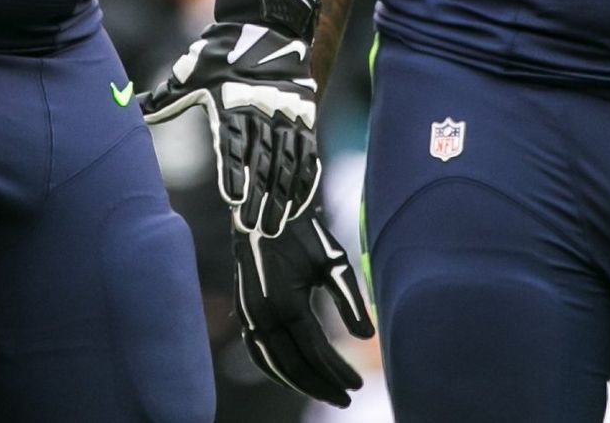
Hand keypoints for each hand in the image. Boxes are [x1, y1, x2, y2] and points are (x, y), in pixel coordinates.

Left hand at [139, 7, 320, 237]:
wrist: (266, 26)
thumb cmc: (220, 53)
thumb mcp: (190, 74)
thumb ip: (165, 98)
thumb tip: (130, 105)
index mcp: (232, 104)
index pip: (233, 146)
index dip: (234, 174)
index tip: (232, 200)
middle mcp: (262, 113)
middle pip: (262, 162)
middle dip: (258, 198)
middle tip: (253, 228)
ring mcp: (287, 117)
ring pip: (286, 165)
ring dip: (281, 198)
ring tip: (274, 226)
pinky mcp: (305, 118)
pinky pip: (307, 155)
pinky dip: (304, 181)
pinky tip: (299, 204)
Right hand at [232, 210, 373, 406]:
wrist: (262, 211)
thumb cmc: (302, 234)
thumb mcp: (333, 260)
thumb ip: (349, 299)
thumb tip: (367, 337)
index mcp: (284, 300)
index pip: (314, 349)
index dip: (336, 370)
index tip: (358, 384)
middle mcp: (261, 311)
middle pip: (293, 362)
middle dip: (321, 384)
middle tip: (346, 398)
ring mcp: (247, 312)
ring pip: (272, 361)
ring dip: (298, 382)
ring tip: (325, 393)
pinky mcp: (243, 311)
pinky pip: (256, 350)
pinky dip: (274, 369)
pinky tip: (292, 377)